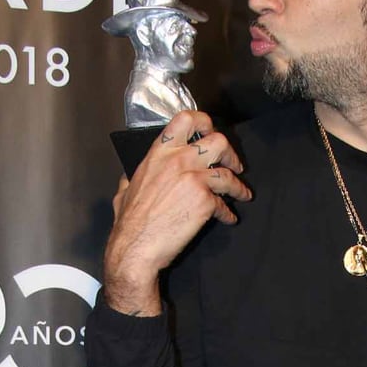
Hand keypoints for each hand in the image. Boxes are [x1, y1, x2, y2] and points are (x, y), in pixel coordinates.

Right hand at [103, 109, 251, 315]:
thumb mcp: (124, 190)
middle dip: (230, 153)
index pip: (186, 120)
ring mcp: (193, 179)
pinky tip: (228, 218)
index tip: (212, 131)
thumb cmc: (129, 223)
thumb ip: (132, 177)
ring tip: (242, 194)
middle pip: (218, 141)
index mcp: (159, 153)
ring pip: (228, 173)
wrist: (136, 247)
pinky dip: (228, 213)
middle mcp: (178, 161)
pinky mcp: (204, 201)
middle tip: (233, 164)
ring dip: (238, 185)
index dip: (205, 122)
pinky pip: (224, 204)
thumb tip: (130, 177)